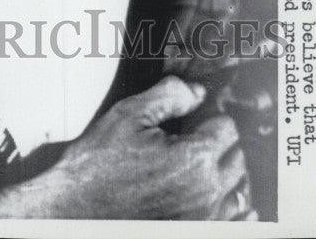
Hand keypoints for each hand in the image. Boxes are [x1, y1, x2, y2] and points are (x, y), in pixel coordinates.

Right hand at [0, 76, 248, 219]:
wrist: (76, 209)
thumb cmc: (98, 164)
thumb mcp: (128, 115)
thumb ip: (170, 95)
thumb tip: (198, 91)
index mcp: (194, 159)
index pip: (227, 128)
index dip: (208, 118)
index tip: (191, 120)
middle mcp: (207, 194)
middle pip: (237, 158)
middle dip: (218, 145)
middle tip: (189, 141)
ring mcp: (204, 221)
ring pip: (238, 191)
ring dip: (224, 175)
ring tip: (194, 168)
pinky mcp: (196, 234)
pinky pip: (234, 221)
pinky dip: (226, 207)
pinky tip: (204, 195)